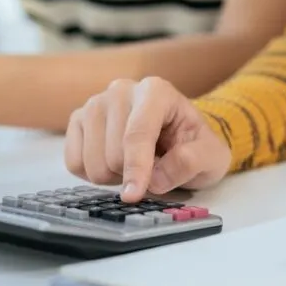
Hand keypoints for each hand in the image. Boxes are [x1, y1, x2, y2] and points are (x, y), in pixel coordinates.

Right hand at [64, 78, 231, 199]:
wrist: (177, 137)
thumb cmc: (193, 145)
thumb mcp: (211, 157)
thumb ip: (191, 162)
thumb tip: (155, 179)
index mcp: (155, 91)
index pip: (138, 133)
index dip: (136, 168)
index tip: (134, 195)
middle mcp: (121, 90)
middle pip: (112, 152)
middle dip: (131, 174)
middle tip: (152, 172)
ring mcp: (95, 103)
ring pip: (91, 160)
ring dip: (113, 176)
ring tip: (134, 166)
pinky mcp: (78, 120)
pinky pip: (74, 162)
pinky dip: (92, 174)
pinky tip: (113, 165)